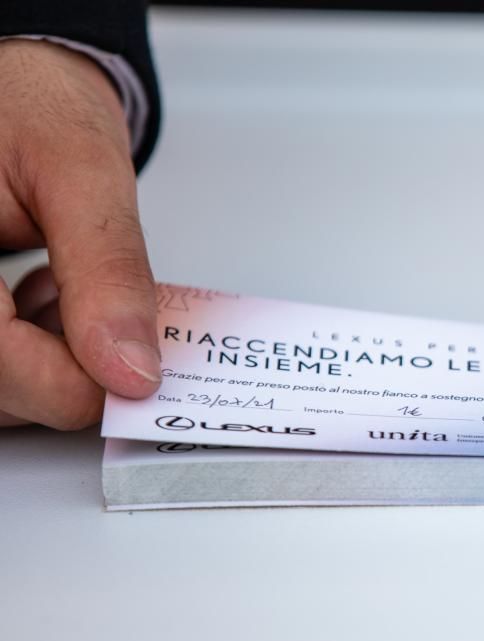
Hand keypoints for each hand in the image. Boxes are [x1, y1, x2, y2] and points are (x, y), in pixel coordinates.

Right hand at [0, 40, 159, 428]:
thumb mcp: (83, 170)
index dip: (64, 383)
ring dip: (51, 366)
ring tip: (75, 294)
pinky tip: (51, 302)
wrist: (16, 83)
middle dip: (65, 374)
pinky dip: (34, 353)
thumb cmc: (34, 102)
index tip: (135, 373)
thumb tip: (131, 367)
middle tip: (114, 322)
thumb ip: (108, 269)